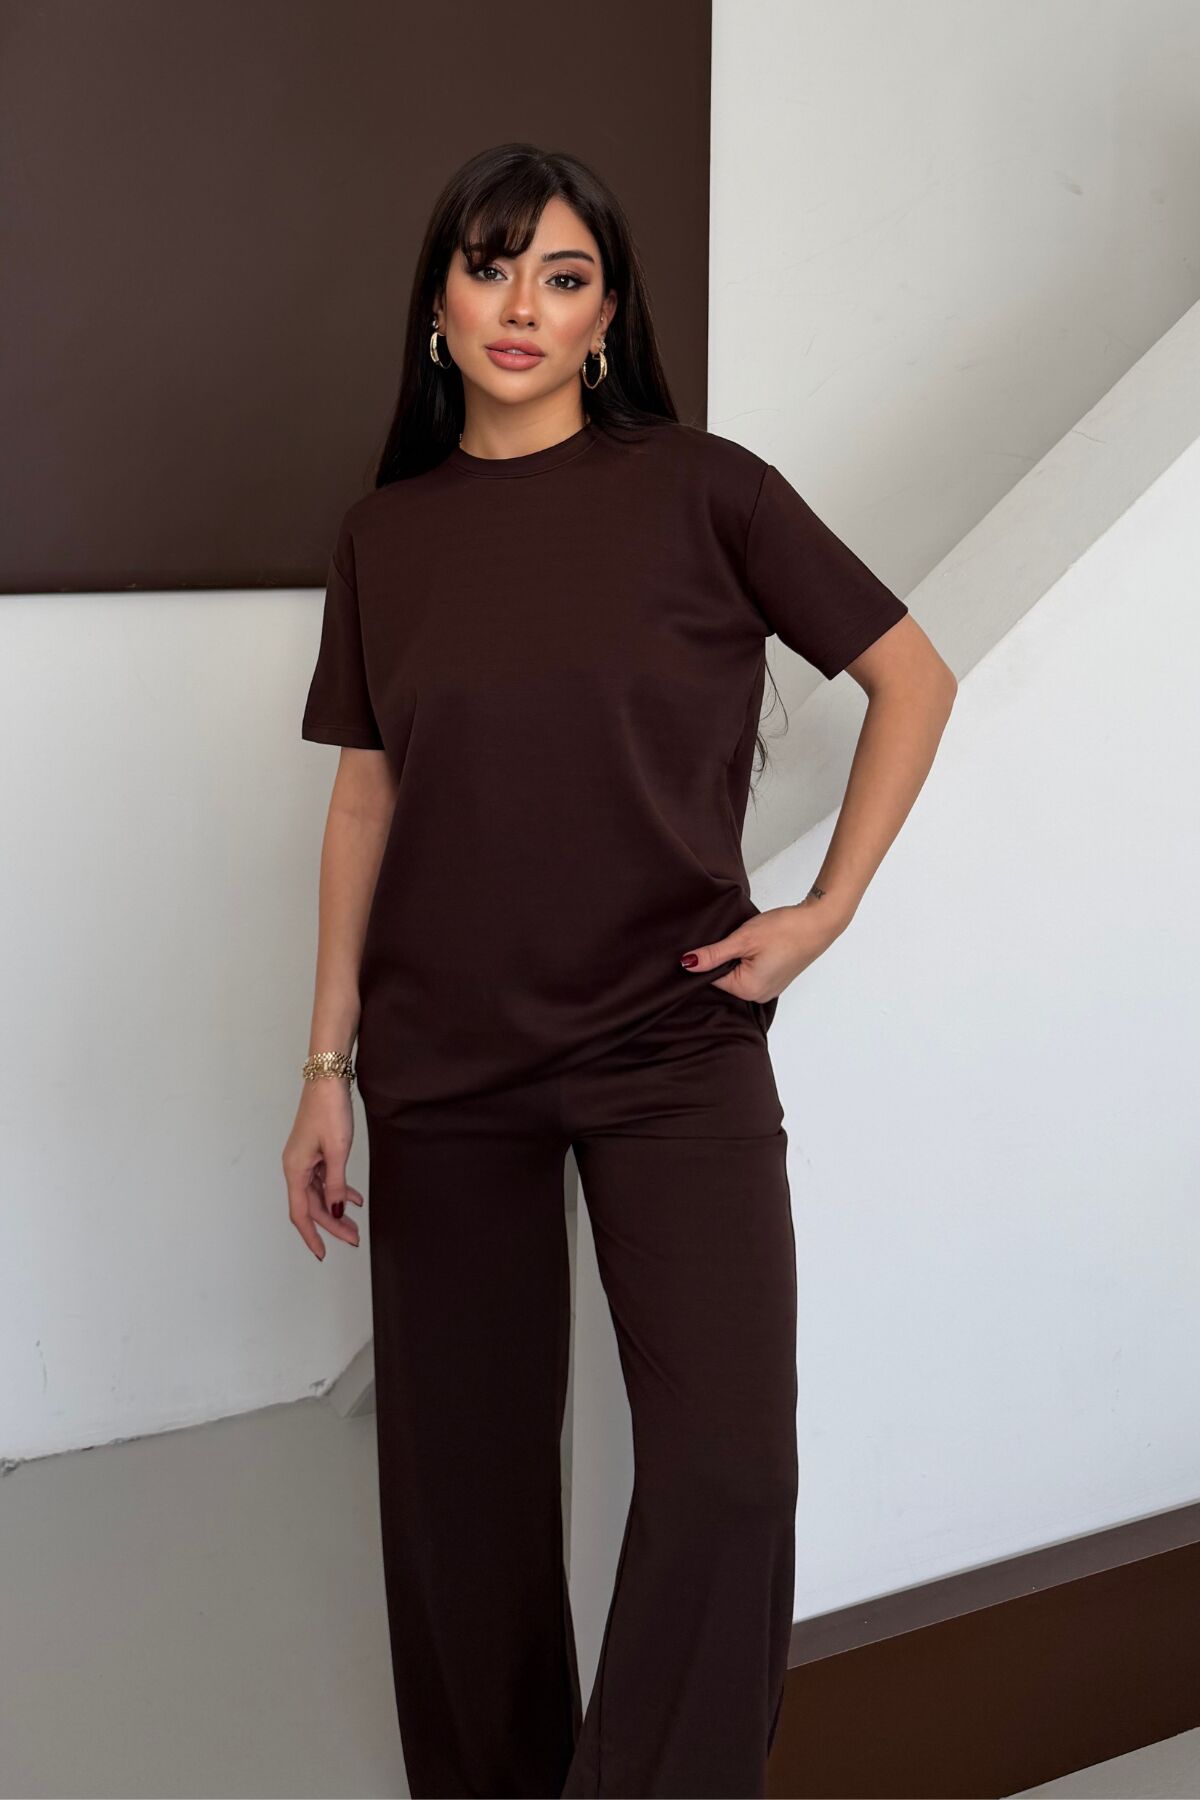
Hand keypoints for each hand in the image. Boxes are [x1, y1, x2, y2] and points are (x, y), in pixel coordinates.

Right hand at [281, 1080, 364, 1259]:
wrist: (327, 1079)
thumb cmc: (329, 1110)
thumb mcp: (337, 1151)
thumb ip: (336, 1184)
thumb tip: (335, 1210)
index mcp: (295, 1169)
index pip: (301, 1213)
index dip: (312, 1235)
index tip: (322, 1253)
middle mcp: (295, 1167)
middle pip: (312, 1205)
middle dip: (332, 1224)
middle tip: (353, 1238)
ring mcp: (305, 1159)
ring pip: (319, 1193)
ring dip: (336, 1208)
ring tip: (355, 1223)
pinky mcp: (314, 1151)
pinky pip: (324, 1178)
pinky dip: (338, 1189)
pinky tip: (354, 1198)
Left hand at [679, 898, 850, 1002]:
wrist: (819, 922)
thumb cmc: (785, 930)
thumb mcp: (743, 939)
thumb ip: (714, 954)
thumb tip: (688, 964)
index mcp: (748, 990)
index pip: (712, 978)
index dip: (709, 958)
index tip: (716, 940)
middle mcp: (758, 996)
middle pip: (725, 979)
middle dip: (724, 959)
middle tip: (733, 938)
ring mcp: (769, 989)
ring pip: (739, 975)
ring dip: (737, 958)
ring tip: (747, 941)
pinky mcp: (776, 980)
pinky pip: (752, 974)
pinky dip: (749, 960)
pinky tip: (757, 946)